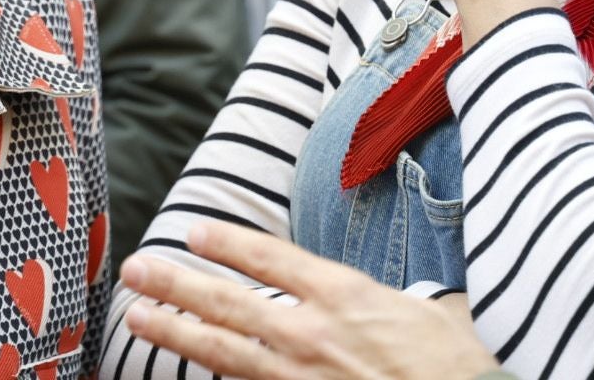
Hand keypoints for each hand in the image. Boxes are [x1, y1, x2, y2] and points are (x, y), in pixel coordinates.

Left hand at [121, 222, 500, 379]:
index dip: (227, 243)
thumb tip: (392, 293)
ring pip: (223, 351)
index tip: (193, 229)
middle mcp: (313, 335)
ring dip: (175, 332)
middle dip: (176, 283)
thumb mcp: (431, 312)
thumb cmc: (457, 367)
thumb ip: (394, 298)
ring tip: (137, 317)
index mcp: (346, 297)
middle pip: (228, 302)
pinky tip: (187, 370)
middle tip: (136, 269)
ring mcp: (301, 379)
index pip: (271, 259)